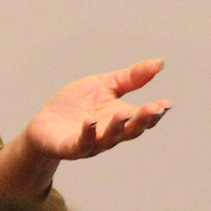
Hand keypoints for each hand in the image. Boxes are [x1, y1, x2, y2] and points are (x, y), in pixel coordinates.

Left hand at [19, 58, 170, 161]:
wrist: (44, 123)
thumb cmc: (76, 105)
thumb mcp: (104, 85)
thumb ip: (130, 78)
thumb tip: (160, 63)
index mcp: (120, 117)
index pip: (143, 118)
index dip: (155, 113)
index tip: (166, 104)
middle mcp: (109, 133)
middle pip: (131, 130)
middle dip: (143, 120)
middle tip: (153, 109)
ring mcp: (91, 142)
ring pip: (109, 139)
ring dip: (117, 127)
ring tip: (123, 113)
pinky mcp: (70, 147)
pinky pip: (81, 143)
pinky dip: (87, 134)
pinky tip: (90, 122)